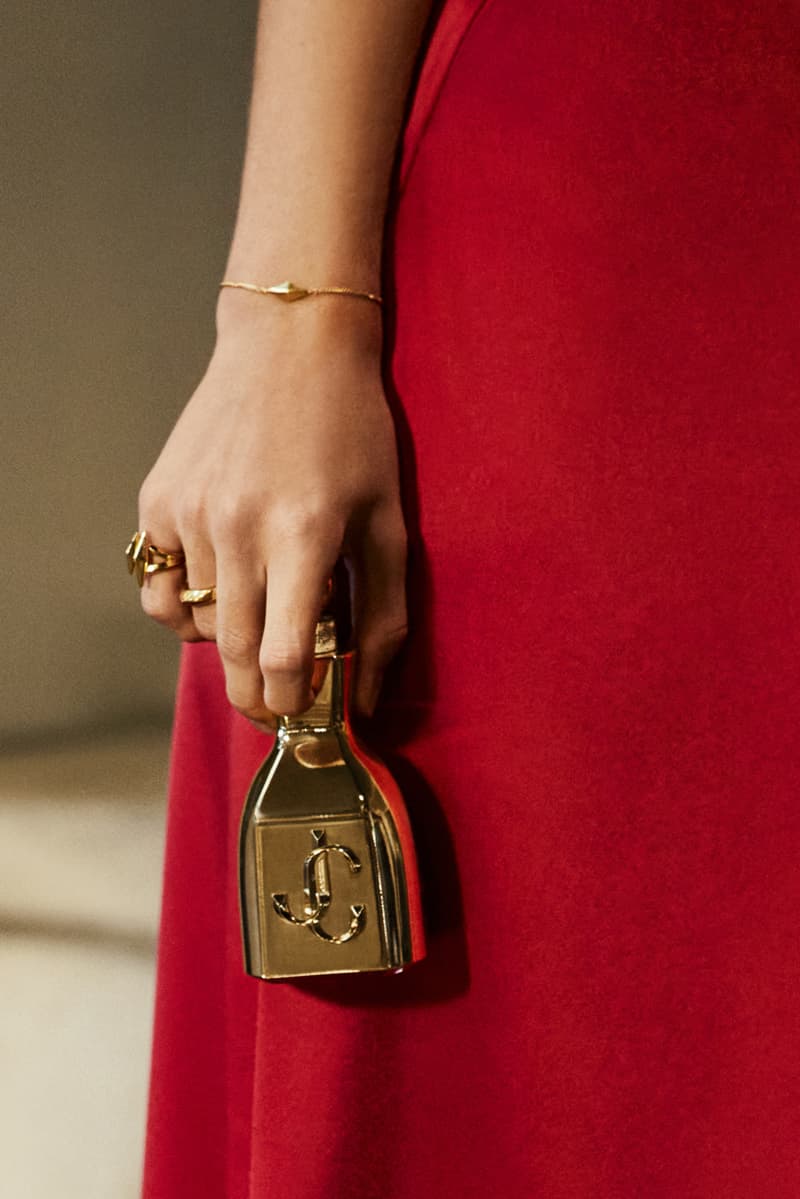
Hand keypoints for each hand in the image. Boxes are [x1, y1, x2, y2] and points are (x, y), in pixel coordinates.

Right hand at [137, 292, 407, 727]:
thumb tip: (365, 698)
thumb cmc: (354, 433)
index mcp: (305, 534)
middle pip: (235, 657)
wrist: (290, 346)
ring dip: (231, 646)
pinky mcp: (158, 501)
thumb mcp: (389, 521)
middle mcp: (239, 527)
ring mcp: (190, 514)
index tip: (307, 713)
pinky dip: (183, 610)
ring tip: (260, 624)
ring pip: (197, 626)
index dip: (295, 704)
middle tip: (279, 705)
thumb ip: (384, 616)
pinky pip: (157, 590)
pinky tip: (218, 592)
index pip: (286, 659)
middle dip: (259, 699)